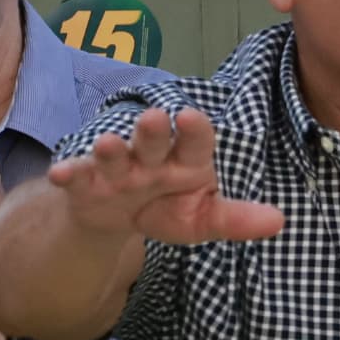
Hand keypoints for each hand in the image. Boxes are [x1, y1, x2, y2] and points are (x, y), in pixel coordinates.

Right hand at [42, 107, 284, 248]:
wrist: (120, 220)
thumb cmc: (169, 207)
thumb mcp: (203, 219)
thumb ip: (236, 219)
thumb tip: (279, 221)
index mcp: (187, 161)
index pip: (196, 142)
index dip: (195, 130)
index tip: (193, 117)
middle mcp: (152, 158)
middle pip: (154, 141)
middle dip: (154, 131)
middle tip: (157, 118)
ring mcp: (117, 169)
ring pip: (115, 154)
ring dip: (111, 149)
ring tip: (109, 144)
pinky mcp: (86, 183)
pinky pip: (77, 176)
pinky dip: (69, 173)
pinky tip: (60, 173)